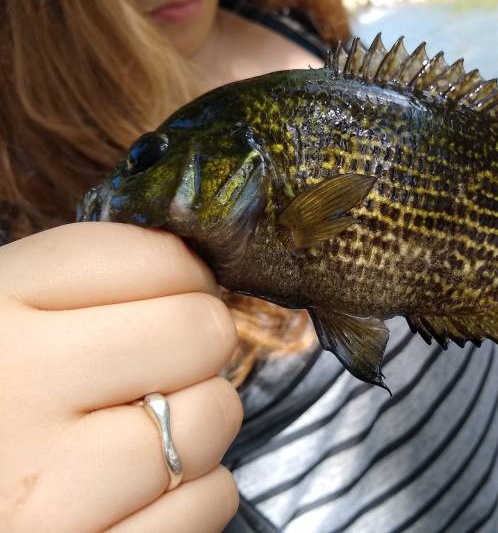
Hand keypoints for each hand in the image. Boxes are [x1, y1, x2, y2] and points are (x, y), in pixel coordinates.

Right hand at [0, 223, 242, 531]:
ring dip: (199, 425)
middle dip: (199, 347)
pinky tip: (139, 496)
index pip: (149, 259)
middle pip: (199, 331)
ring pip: (215, 417)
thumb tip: (192, 278)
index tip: (175, 297)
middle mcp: (18, 391)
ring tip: (141, 437)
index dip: (185, 275)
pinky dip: (195, 496)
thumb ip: (73, 294)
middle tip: (163, 370)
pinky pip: (209, 502)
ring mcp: (51, 489)